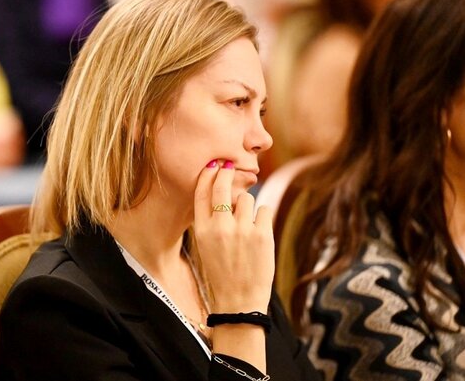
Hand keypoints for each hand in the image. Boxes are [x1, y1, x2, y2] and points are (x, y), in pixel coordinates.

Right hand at [193, 160, 274, 312]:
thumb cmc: (222, 271)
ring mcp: (242, 230)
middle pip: (222, 186)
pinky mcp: (262, 234)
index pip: (201, 192)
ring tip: (246, 226)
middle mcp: (220, 227)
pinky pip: (264, 210)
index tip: (213, 165)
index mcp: (202, 230)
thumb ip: (210, 219)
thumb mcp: (205, 245)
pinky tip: (258, 232)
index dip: (207, 175)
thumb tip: (220, 189)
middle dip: (226, 171)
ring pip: (246, 198)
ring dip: (247, 206)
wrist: (239, 300)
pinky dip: (262, 218)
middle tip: (230, 164)